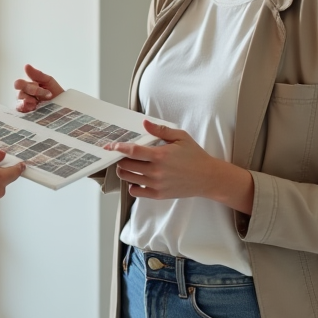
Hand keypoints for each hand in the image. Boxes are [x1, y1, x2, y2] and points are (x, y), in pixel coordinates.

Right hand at [13, 64, 64, 112]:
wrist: (64, 106)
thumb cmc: (56, 93)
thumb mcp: (48, 81)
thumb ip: (37, 74)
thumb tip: (26, 66)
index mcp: (28, 86)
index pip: (19, 84)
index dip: (28, 85)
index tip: (38, 85)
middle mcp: (25, 95)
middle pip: (19, 93)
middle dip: (32, 92)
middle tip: (45, 94)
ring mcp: (25, 105)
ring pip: (19, 102)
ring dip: (29, 101)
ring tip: (39, 102)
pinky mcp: (27, 114)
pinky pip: (20, 111)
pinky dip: (26, 109)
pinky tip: (33, 107)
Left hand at [105, 121, 254, 212]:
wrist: (207, 178)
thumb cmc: (194, 156)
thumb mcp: (180, 137)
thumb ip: (160, 130)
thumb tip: (144, 123)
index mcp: (160, 155)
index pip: (132, 151)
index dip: (118, 148)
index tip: (110, 146)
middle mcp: (156, 171)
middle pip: (126, 165)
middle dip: (120, 159)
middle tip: (120, 155)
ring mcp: (156, 184)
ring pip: (129, 178)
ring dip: (124, 171)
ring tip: (127, 165)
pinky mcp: (158, 195)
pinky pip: (136, 192)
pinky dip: (132, 185)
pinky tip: (137, 179)